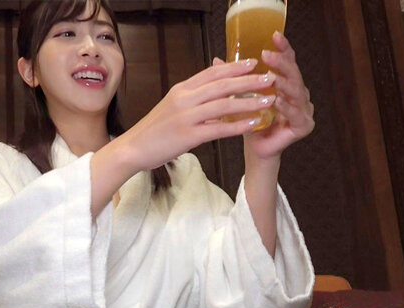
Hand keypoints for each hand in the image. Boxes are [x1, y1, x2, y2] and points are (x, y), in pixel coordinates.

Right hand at [118, 59, 278, 170]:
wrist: (133, 148)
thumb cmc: (154, 130)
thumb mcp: (172, 105)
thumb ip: (192, 96)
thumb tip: (212, 89)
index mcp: (181, 89)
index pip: (212, 73)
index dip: (234, 67)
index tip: (254, 62)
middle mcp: (184, 99)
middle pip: (222, 85)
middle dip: (248, 80)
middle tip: (269, 77)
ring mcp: (186, 117)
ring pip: (224, 105)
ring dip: (249, 102)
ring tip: (269, 99)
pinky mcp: (188, 136)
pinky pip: (218, 129)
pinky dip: (238, 125)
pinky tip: (253, 124)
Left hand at [215, 32, 314, 160]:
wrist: (256, 148)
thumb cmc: (250, 122)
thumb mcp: (241, 96)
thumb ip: (234, 78)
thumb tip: (216, 59)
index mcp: (288, 83)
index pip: (288, 61)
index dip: (283, 48)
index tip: (274, 35)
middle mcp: (300, 94)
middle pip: (293, 73)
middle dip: (280, 63)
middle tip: (267, 55)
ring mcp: (304, 110)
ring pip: (296, 92)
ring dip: (284, 83)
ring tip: (272, 77)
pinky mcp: (303, 126)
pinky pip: (295, 114)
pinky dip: (285, 107)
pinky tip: (277, 101)